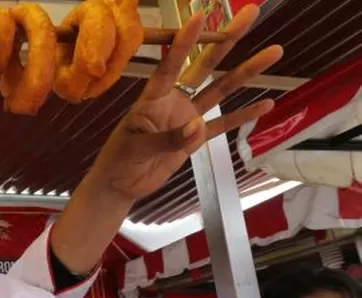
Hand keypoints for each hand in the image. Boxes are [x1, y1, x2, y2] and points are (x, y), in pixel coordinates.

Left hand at [90, 5, 282, 200]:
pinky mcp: (194, 139)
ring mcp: (186, 118)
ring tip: (273, 51)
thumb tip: (198, 126)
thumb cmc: (119, 161)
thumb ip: (166, 139)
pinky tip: (266, 103)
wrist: (120, 184)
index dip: (184, 42)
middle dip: (227, 40)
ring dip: (246, 72)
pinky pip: (222, 124)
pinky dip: (243, 115)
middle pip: (204, 66)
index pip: (170, 65)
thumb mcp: (136, 149)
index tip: (200, 15)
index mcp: (152, 99)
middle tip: (251, 13)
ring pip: (220, 90)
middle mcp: (173, 101)